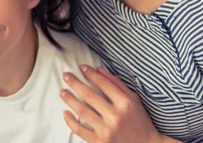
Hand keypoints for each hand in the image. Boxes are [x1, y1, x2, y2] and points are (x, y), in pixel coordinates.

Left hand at [60, 65, 179, 142]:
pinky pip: (81, 130)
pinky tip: (65, 112)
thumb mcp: (133, 100)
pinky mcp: (100, 142)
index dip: (91, 74)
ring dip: (70, 99)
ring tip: (62, 91)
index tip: (81, 67)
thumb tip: (99, 69)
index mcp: (125, 103)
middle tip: (66, 75)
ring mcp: (107, 130)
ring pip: (83, 111)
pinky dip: (71, 121)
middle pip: (90, 95)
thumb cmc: (139, 120)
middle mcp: (115, 116)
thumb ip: (117, 83)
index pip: (103, 84)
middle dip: (75, 83)